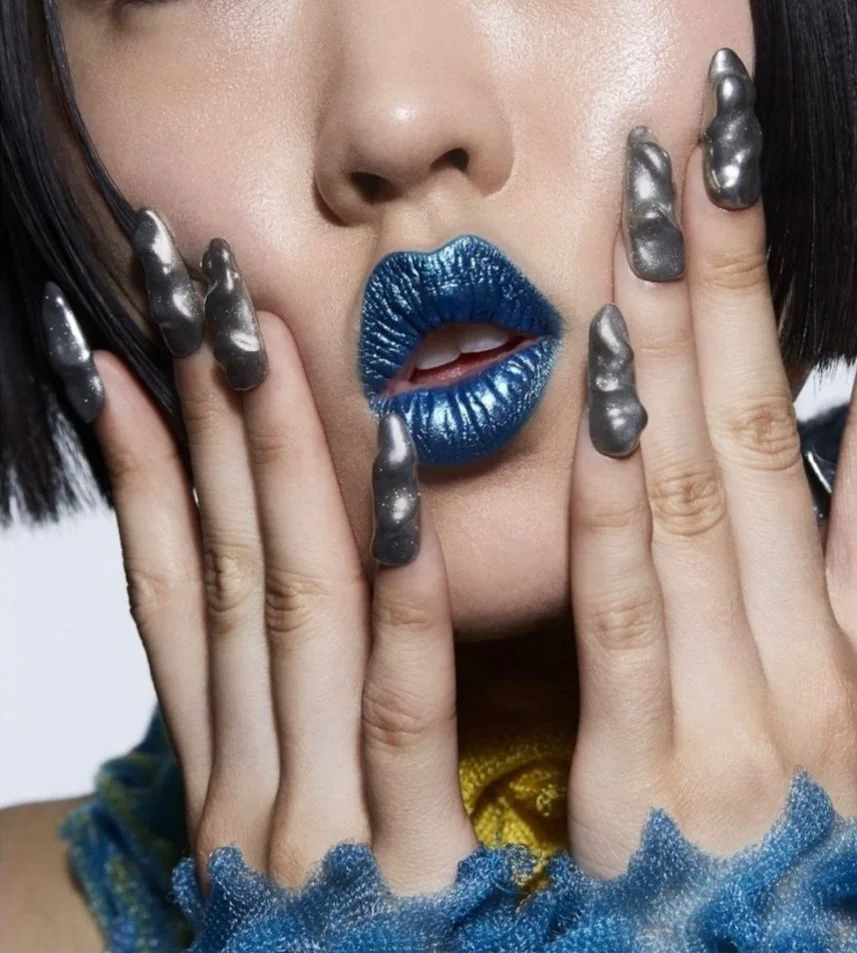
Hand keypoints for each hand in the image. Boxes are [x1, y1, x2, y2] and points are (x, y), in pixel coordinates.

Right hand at [91, 220, 477, 894]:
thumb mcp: (317, 840)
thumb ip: (322, 730)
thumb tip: (336, 599)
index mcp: (239, 781)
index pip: (181, 596)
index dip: (149, 473)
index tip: (134, 360)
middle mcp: (250, 795)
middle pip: (226, 572)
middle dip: (207, 425)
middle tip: (190, 289)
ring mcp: (309, 841)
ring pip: (289, 614)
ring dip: (276, 468)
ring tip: (258, 339)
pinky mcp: (397, 891)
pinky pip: (397, 722)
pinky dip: (391, 604)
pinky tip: (398, 495)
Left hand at [566, 56, 856, 877]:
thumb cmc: (800, 888)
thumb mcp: (829, 747)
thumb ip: (799, 624)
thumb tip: (776, 489)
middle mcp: (822, 666)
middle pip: (776, 424)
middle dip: (748, 271)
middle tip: (724, 134)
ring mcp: (747, 718)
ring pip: (705, 481)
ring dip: (678, 331)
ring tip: (659, 202)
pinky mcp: (656, 784)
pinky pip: (631, 606)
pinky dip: (615, 491)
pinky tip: (601, 383)